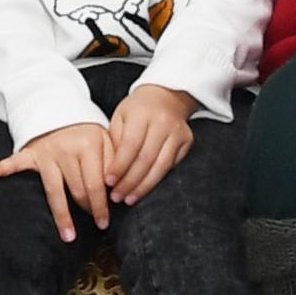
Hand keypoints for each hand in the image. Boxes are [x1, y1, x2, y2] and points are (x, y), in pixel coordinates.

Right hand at [0, 121, 114, 242]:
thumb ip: (114, 161)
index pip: (96, 183)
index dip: (102, 204)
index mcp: (89, 144)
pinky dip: (0, 168)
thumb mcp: (107, 140)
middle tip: (96, 223)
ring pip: (54, 190)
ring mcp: (46, 152)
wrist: (63, 110)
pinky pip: (14, 162)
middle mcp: (66, 149)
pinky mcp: (30, 153)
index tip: (106, 221)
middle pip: (77, 190)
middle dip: (88, 209)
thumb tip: (118, 191)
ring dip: (62, 216)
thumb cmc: (88, 132)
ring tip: (69, 236)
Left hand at [105, 83, 195, 204]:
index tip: (108, 182)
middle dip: (129, 182)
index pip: (130, 145)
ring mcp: (178, 132)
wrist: (166, 95)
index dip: (119, 166)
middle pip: (146, 159)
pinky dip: (156, 180)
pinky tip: (144, 189)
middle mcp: (163, 121)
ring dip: (144, 186)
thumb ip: (115, 142)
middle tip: (117, 197)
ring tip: (129, 198)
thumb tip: (109, 173)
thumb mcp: (120, 117)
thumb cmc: (137, 110)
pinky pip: (171, 166)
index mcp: (142, 113)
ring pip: (161, 166)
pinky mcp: (187, 140)